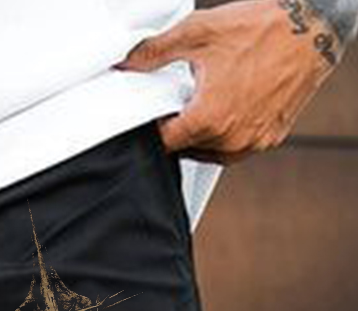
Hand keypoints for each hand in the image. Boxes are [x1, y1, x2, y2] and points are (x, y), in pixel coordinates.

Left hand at [117, 0, 336, 162]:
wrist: (310, 29)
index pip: (165, 142)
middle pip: (187, 148)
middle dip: (181, 127)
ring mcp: (252, 143)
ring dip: (203, 134)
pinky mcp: (269, 140)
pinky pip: (237, 148)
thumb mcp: (198, 33)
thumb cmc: (262, 29)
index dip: (157, 126)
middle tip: (186, 98)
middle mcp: (231, 139)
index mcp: (209, 119)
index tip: (160, 110)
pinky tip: (230, 107)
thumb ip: (155, 52)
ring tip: (209, 101)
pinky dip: (228, 134)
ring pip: (212, 152)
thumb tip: (127, 62)